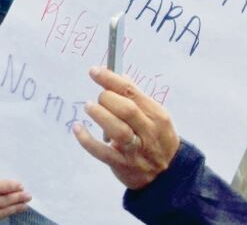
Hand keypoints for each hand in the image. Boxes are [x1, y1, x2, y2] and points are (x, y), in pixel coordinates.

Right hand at [0, 176, 31, 223]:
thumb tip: (6, 188)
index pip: (3, 188)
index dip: (13, 186)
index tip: (21, 185)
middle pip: (5, 201)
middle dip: (18, 198)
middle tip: (28, 195)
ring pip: (2, 212)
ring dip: (14, 208)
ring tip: (24, 205)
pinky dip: (2, 215)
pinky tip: (9, 211)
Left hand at [72, 66, 179, 189]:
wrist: (168, 175)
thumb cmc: (156, 139)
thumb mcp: (155, 117)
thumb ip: (137, 97)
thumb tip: (120, 75)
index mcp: (156, 115)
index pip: (132, 92)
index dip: (110, 79)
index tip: (94, 71)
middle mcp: (148, 132)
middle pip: (127, 109)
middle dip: (106, 98)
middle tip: (97, 99)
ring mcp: (136, 150)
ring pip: (118, 130)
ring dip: (100, 115)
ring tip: (89, 107)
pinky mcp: (122, 165)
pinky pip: (102, 152)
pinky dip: (87, 139)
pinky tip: (77, 128)